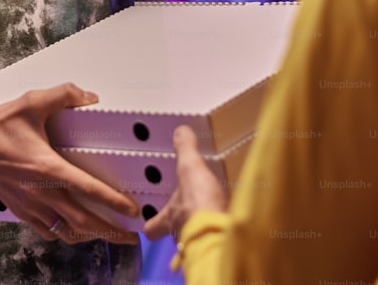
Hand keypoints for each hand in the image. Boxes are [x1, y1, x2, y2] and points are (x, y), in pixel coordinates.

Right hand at [0, 82, 139, 245]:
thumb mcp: (30, 102)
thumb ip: (63, 95)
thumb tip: (89, 97)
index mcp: (48, 168)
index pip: (89, 189)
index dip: (114, 202)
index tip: (133, 211)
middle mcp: (42, 192)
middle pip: (83, 223)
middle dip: (111, 232)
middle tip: (131, 236)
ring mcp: (31, 205)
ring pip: (66, 232)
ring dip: (90, 236)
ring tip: (108, 235)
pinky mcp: (21, 210)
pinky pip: (48, 231)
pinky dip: (65, 234)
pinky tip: (74, 229)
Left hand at [143, 125, 227, 239]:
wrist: (222, 234)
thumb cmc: (198, 205)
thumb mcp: (190, 169)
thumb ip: (185, 150)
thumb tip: (180, 131)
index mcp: (169, 217)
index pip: (152, 226)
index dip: (150, 223)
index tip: (147, 221)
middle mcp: (181, 235)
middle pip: (175, 234)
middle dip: (180, 225)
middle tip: (186, 214)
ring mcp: (201, 243)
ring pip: (196, 239)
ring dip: (201, 228)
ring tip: (211, 215)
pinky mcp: (220, 246)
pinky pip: (218, 242)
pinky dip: (222, 234)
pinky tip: (230, 225)